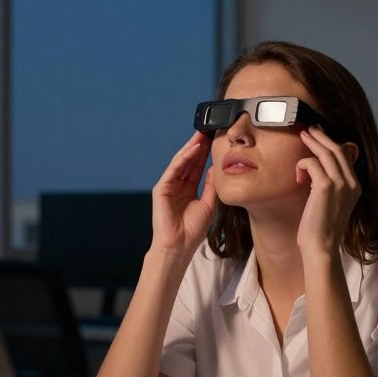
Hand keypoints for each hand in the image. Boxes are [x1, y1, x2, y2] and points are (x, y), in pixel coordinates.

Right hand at [149, 131, 216, 255]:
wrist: (179, 246)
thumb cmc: (192, 230)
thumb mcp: (208, 204)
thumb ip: (211, 185)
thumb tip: (216, 167)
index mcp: (188, 189)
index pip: (196, 167)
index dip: (205, 154)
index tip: (215, 141)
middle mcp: (177, 185)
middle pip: (188, 161)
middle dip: (198, 146)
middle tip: (209, 131)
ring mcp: (168, 186)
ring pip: (180, 162)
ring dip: (191, 148)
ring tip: (202, 135)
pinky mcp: (161, 188)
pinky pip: (174, 169)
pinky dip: (183, 158)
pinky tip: (194, 149)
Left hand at [295, 126, 360, 260]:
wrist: (321, 248)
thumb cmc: (321, 229)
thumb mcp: (331, 204)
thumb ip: (330, 185)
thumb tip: (320, 169)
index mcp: (356, 187)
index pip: (346, 156)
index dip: (332, 142)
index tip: (319, 135)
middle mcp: (352, 183)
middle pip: (338, 149)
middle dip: (322, 136)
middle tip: (309, 128)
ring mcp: (341, 184)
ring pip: (326, 152)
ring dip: (312, 142)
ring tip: (301, 135)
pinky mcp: (326, 187)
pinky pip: (312, 163)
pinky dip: (302, 165)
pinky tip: (298, 176)